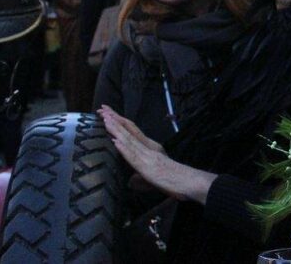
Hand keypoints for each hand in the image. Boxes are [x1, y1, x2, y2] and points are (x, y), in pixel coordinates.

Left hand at [99, 105, 216, 203]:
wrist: (187, 182)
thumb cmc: (172, 180)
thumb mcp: (151, 178)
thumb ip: (139, 178)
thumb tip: (130, 181)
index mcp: (150, 147)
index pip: (132, 131)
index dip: (119, 121)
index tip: (108, 113)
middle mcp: (148, 147)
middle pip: (129, 130)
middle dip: (115, 119)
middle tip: (102, 108)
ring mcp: (148, 155)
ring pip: (129, 139)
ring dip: (117, 129)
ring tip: (106, 120)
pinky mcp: (148, 166)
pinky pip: (134, 156)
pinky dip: (124, 148)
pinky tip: (116, 141)